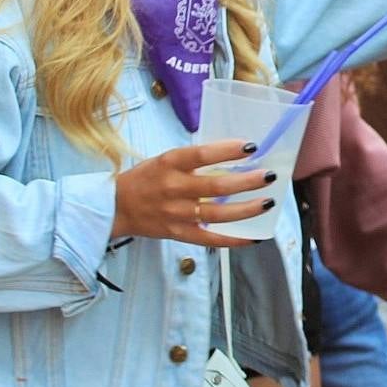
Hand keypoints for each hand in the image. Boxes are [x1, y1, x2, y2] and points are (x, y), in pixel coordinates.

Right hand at [111, 140, 279, 246]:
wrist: (117, 206)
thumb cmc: (147, 178)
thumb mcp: (166, 159)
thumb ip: (195, 159)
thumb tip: (235, 154)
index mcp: (170, 163)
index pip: (202, 154)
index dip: (228, 150)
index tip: (251, 146)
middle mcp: (174, 187)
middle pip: (216, 186)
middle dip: (247, 181)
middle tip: (269, 175)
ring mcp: (177, 213)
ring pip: (218, 214)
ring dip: (247, 209)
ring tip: (268, 202)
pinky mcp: (178, 233)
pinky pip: (210, 239)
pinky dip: (234, 239)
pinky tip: (254, 236)